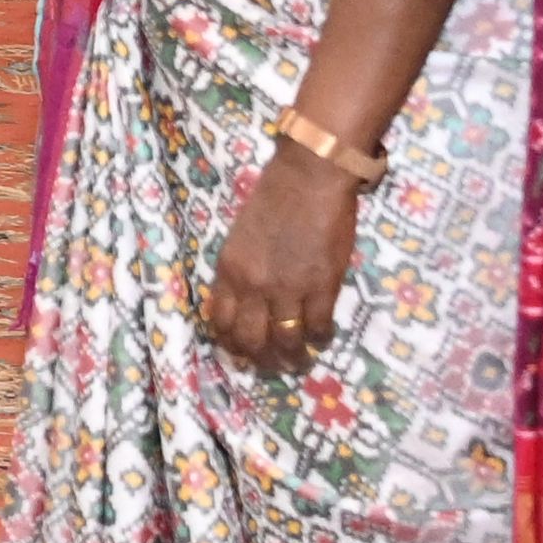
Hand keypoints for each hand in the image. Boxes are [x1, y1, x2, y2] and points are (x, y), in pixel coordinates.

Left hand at [200, 137, 363, 374]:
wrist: (308, 178)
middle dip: (261, 360)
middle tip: (273, 365)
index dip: (230, 344)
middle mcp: (252, 286)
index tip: (242, 351)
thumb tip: (247, 303)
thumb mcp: (240, 238)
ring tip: (299, 361)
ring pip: (285, 342)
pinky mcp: (322, 287)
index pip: (219, 322)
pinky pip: (318, 327)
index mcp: (228, 270)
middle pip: (250, 341)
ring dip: (292, 358)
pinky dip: (320, 338)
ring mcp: (287, 289)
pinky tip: (323, 337)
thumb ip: (240, 271)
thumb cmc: (274, 199)